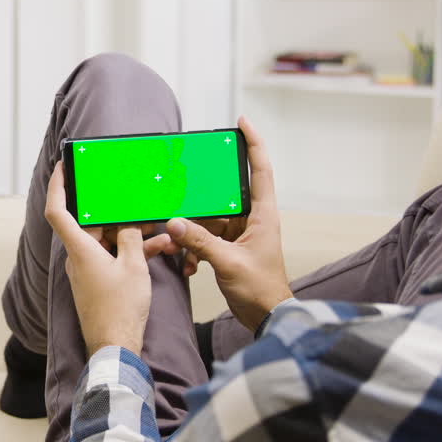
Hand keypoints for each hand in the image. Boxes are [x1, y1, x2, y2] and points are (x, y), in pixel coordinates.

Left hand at [44, 167, 177, 357]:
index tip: (62, 167)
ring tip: (158, 228)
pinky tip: (157, 248)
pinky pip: (112, 257)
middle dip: (117, 213)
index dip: (57, 186)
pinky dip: (130, 252)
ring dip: (131, 234)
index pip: (57, 210)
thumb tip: (128, 223)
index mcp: (79, 249)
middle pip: (93, 224)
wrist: (116, 347)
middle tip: (136, 201)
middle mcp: (77, 258)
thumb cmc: (120, 310)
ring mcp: (86, 270)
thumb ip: (131, 237)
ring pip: (107, 241)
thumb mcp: (134, 266)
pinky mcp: (97, 281)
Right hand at [166, 117, 291, 330]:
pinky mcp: (228, 247)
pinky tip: (189, 264)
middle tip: (181, 192)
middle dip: (199, 200)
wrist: (266, 318)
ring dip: (191, 233)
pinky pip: (204, 237)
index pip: (261, 170)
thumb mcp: (228, 263)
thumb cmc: (261, 290)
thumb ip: (200, 241)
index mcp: (263, 215)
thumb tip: (175, 222)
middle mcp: (252, 219)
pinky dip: (193, 249)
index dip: (254, 143)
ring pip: (208, 219)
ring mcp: (240, 233)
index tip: (242, 123)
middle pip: (223, 195)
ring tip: (180, 247)